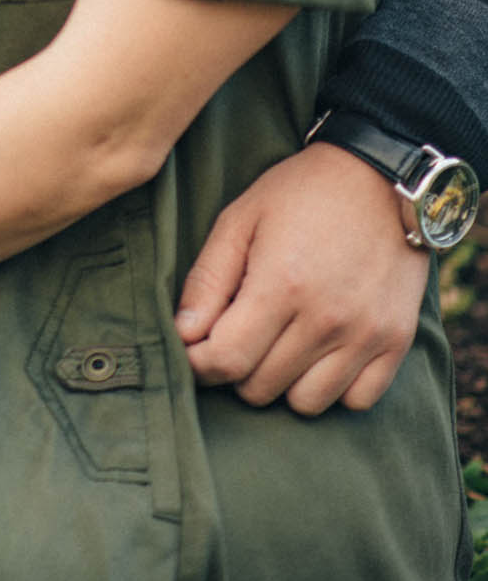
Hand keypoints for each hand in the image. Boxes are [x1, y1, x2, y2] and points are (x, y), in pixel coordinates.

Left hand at [175, 143, 428, 413]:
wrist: (380, 176)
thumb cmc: (300, 193)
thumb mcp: (240, 219)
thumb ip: (207, 280)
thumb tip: (183, 335)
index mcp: (280, 284)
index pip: (226, 361)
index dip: (200, 363)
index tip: (195, 349)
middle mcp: (325, 318)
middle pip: (261, 388)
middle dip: (239, 367)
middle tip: (242, 333)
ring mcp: (365, 334)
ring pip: (306, 404)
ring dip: (284, 381)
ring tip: (282, 341)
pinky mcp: (396, 342)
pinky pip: (356, 401)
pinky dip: (334, 387)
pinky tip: (321, 352)